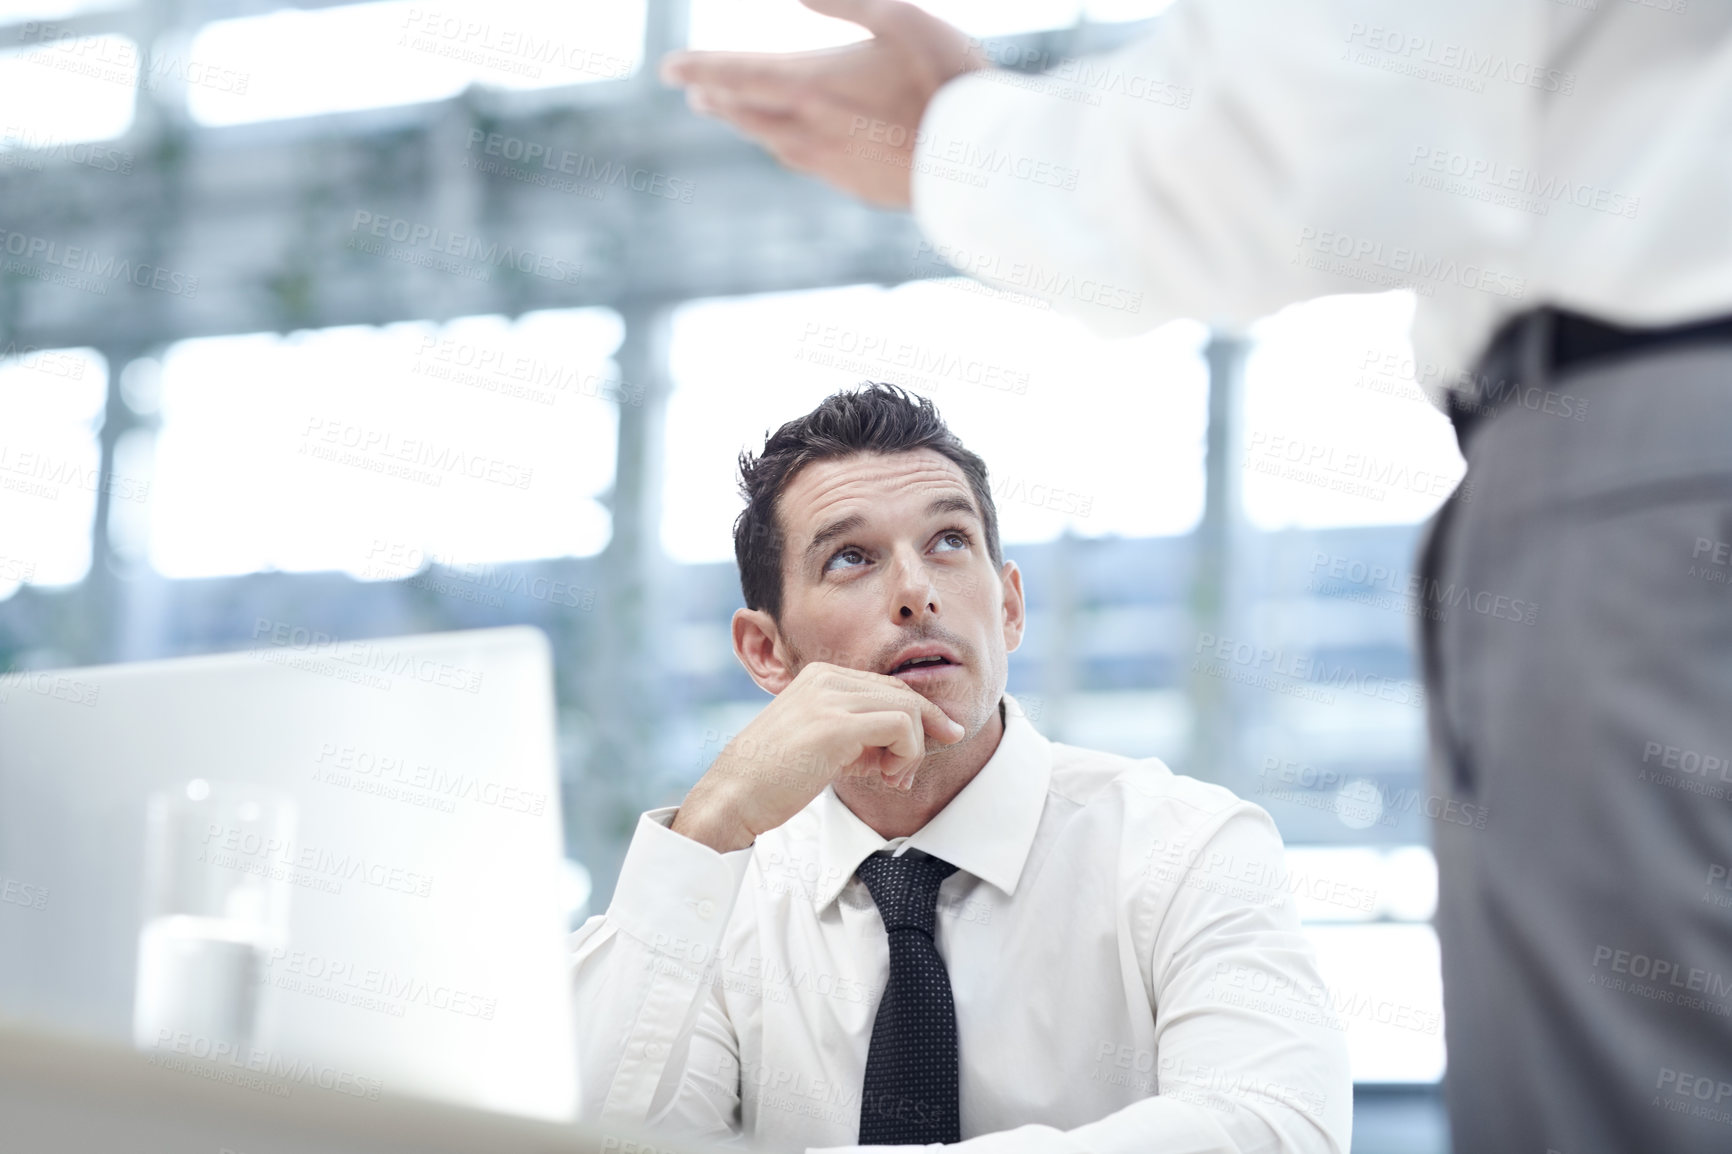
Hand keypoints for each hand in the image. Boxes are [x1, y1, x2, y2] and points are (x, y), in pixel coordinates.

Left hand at [659, 0, 990, 207]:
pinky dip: (786, 149)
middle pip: (748, 114)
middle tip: (695, 91)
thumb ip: (847, 1)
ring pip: (774, 143)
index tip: (668, 66)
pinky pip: (808, 166)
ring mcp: (835, 166)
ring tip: (733, 115)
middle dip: (718, 98)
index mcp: (814, 86)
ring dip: (746, 126)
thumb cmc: (950, 82)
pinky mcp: (860, 189)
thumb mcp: (903, 18)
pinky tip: (791, 149)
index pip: (739, 74)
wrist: (987, 164)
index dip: (700, 67)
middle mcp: (812, 131)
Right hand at [671, 662, 966, 851]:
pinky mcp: (837, 725)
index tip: (926, 745)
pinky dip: (908, 753)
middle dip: (926, 729)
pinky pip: (901, 726)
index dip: (916, 717)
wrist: (734, 796)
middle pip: (903, 692)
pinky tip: (889, 776)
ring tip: (894, 778)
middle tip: (919, 765)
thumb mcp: (821, 742)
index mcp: (819, 676)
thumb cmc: (771, 778)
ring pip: (907, 708)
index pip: (887, 686)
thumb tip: (899, 744)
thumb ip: (857, 734)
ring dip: (913, 749)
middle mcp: (826, 679)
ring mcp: (830, 698)